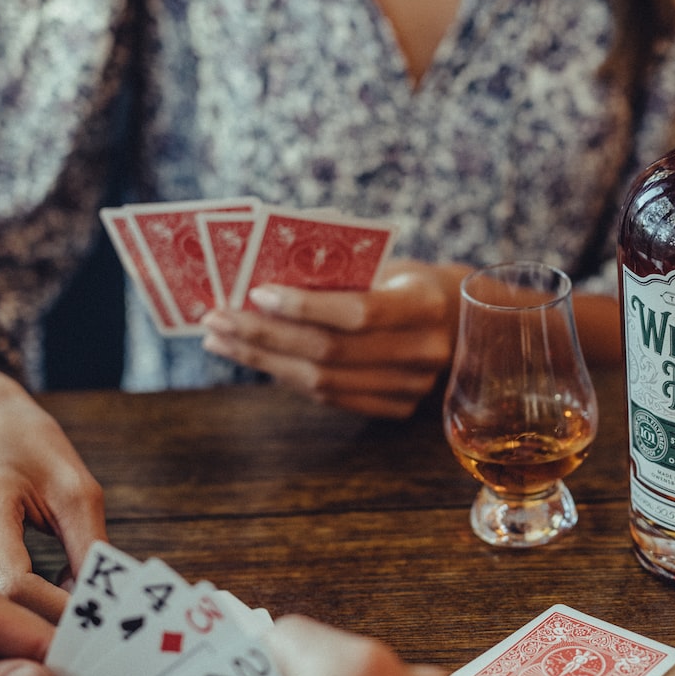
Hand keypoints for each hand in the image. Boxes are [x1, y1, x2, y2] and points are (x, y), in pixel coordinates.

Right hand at [0, 390, 106, 621]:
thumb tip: (103, 601)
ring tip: (74, 621)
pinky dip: (15, 610)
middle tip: (94, 634)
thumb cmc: (27, 447)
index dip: (56, 609)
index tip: (95, 623)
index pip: (13, 583)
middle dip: (48, 622)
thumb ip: (89, 545)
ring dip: (32, 620)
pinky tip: (46, 606)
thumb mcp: (75, 487)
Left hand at [200, 259, 469, 419]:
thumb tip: (257, 285)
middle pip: (330, 353)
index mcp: (425, 305)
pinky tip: (256, 358)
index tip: (256, 292)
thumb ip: (337, 277)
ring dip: (263, 361)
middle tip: (217, 318)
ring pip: (323, 383)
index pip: (358, 313)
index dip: (304, 306)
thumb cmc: (407, 281)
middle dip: (264, 335)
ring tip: (222, 340)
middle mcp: (425, 352)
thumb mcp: (385, 266)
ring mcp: (413, 388)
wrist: (457, 320)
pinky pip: (330, 398)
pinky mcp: (397, 409)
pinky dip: (286, 378)